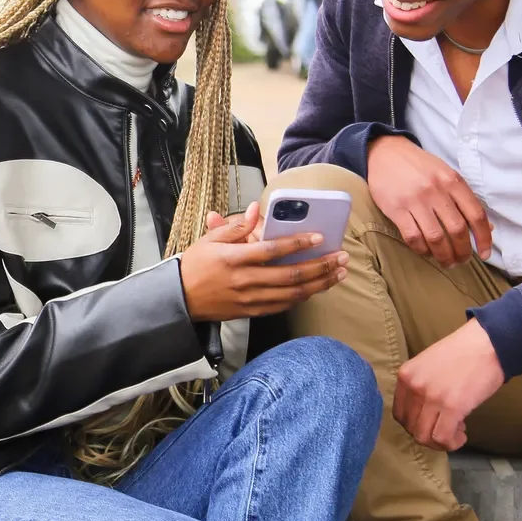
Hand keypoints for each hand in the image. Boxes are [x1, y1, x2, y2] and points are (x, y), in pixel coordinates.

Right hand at [180, 201, 347, 320]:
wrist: (179, 299)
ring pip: (292, 294)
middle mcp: (245, 280)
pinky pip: (283, 306)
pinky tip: (317, 288)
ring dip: (319, 284)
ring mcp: (250, 299)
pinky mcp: (251, 312)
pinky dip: (302, 297)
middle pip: (290, 275)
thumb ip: (238, 225)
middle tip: (342, 258)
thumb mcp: (211, 239)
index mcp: (235, 258)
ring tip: (339, 273)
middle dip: (320, 267)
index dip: (297, 243)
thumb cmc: (196, 265)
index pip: (272, 250)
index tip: (319, 237)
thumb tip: (259, 208)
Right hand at [366, 136, 491, 267]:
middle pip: (457, 230)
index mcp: (453, 181)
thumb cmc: (420, 166)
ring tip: (446, 261)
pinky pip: (413, 237)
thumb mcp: (447, 174)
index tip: (484, 254)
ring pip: (436, 238)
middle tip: (461, 260)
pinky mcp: (396, 209)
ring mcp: (415, 200)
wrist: (386, 153)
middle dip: (463, 252)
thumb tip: (487, 227)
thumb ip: (465, 199)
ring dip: (444, 256)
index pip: (476, 214)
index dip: (484, 238)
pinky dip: (422, 250)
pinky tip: (425, 251)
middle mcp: (436, 190)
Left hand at [393, 319, 503, 450]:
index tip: (431, 421)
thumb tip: (422, 412)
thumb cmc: (462, 352)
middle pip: (411, 428)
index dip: (415, 423)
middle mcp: (414, 386)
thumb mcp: (428, 365)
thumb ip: (420, 385)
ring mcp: (431, 397)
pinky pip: (443, 438)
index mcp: (406, 375)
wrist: (487, 343)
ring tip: (456, 430)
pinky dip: (451, 444)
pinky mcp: (452, 407)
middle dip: (429, 434)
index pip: (399, 414)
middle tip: (446, 426)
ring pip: (424, 437)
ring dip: (439, 442)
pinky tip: (461, 435)